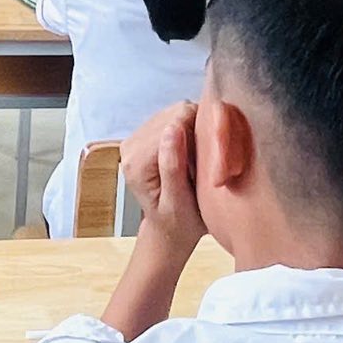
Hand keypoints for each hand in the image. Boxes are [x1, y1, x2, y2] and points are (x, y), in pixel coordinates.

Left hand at [120, 102, 206, 254]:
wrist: (171, 230)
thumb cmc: (179, 223)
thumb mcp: (178, 202)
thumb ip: (172, 166)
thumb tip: (172, 129)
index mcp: (136, 161)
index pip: (174, 122)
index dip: (200, 133)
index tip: (210, 158)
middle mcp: (131, 145)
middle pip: (175, 114)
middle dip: (197, 132)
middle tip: (205, 162)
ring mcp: (138, 138)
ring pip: (177, 112)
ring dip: (194, 131)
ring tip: (198, 160)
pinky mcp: (147, 135)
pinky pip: (176, 119)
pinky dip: (190, 132)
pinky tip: (192, 155)